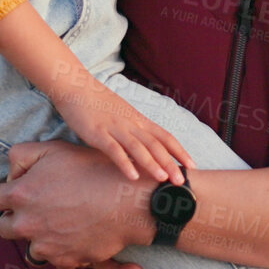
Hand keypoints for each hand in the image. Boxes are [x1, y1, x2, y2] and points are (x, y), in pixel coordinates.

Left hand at [0, 140, 156, 268]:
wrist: (129, 200)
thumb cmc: (93, 169)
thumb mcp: (54, 149)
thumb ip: (21, 156)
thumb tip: (11, 175)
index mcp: (20, 196)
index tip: (9, 195)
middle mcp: (28, 225)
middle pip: (6, 229)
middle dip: (18, 219)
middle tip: (41, 206)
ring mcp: (46, 247)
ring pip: (33, 247)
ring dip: (43, 237)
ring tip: (67, 220)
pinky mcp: (67, 261)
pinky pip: (59, 261)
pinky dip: (68, 252)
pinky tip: (84, 236)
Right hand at [46, 66, 193, 182]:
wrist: (76, 86)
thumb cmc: (99, 104)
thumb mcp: (122, 117)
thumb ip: (133, 133)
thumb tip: (144, 153)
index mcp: (139, 120)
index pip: (165, 136)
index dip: (179, 151)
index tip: (192, 166)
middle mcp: (131, 124)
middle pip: (155, 144)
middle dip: (170, 163)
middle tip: (182, 181)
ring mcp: (115, 128)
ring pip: (138, 147)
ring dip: (152, 163)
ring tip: (163, 179)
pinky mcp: (98, 133)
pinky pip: (114, 149)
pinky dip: (124, 163)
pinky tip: (132, 176)